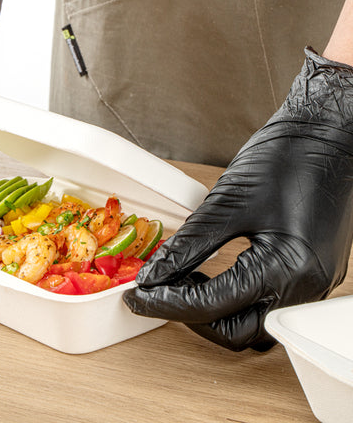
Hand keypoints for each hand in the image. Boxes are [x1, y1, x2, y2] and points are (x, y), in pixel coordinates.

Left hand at [124, 48, 352, 350]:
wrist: (329, 137)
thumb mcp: (228, 201)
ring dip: (212, 311)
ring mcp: (311, 284)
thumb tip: (154, 274)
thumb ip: (189, 244)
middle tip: (157, 289)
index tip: (136, 296)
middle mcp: (305, 288)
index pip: (212, 306)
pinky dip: (232, 297)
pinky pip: (265, 303)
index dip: (166, 302)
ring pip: (251, 322)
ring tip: (180, 281)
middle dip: (189, 314)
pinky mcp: (308, 274)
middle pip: (235, 329)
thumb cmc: (287, 158)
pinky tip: (209, 275)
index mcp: (287, 269)